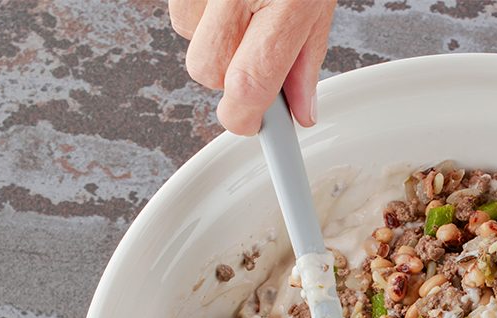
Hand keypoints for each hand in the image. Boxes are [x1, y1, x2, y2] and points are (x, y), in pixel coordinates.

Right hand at [170, 0, 335, 134]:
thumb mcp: (317, 5)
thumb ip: (306, 62)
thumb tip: (300, 112)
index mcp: (284, 2)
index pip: (249, 85)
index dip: (245, 117)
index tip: (251, 125)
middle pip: (207, 69)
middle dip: (226, 74)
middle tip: (254, 50)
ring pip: (188, 37)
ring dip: (211, 36)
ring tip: (242, 8)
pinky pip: (179, 9)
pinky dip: (199, 10)